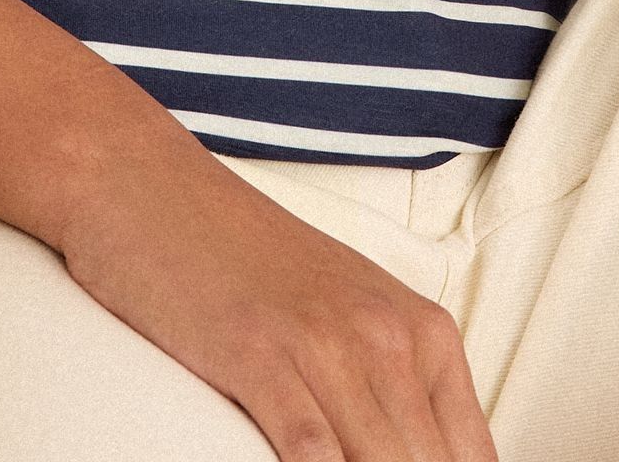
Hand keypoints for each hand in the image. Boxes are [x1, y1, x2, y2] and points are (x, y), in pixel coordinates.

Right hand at [57, 129, 498, 460]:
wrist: (147, 184)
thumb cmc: (239, 256)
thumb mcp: (340, 313)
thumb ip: (388, 388)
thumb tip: (413, 451)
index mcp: (422, 330)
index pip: (471, 458)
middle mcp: (389, 335)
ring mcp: (327, 344)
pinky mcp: (261, 356)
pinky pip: (309, 452)